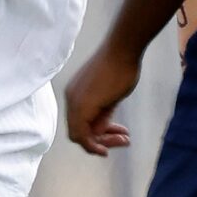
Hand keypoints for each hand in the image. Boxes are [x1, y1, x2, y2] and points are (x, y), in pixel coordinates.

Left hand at [64, 40, 141, 156]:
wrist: (123, 50)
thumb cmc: (121, 67)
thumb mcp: (110, 96)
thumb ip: (103, 112)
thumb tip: (102, 128)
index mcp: (76, 95)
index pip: (80, 124)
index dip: (97, 135)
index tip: (119, 135)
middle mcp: (71, 99)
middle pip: (78, 132)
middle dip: (101, 140)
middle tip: (124, 140)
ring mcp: (74, 102)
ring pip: (79, 135)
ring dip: (102, 143)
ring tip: (125, 141)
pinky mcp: (81, 105)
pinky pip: (81, 134)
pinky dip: (94, 144)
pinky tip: (110, 146)